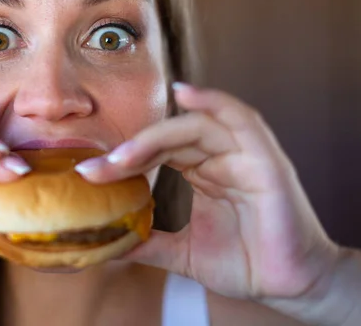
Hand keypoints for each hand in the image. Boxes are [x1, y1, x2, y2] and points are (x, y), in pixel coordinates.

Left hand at [75, 83, 338, 301]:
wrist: (288, 286)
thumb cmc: (245, 263)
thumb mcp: (184, 253)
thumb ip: (150, 243)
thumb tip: (110, 245)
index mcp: (203, 171)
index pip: (157, 151)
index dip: (124, 159)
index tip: (90, 172)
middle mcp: (221, 157)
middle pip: (169, 136)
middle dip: (131, 150)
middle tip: (97, 167)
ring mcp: (243, 155)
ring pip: (195, 126)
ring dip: (157, 135)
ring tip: (123, 154)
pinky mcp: (266, 160)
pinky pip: (242, 119)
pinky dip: (214, 101)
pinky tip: (185, 93)